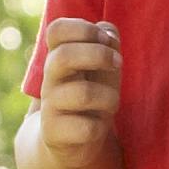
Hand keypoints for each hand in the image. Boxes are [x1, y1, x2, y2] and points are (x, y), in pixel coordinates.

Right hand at [15, 16, 119, 168]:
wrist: (70, 141)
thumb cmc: (91, 94)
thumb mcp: (102, 66)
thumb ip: (106, 42)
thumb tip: (108, 31)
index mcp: (58, 57)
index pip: (57, 29)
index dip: (84, 28)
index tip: (106, 40)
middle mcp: (50, 79)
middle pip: (64, 56)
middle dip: (99, 55)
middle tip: (117, 63)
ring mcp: (50, 107)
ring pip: (83, 94)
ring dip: (109, 96)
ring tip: (111, 103)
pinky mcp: (54, 134)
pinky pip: (85, 128)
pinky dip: (99, 127)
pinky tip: (96, 127)